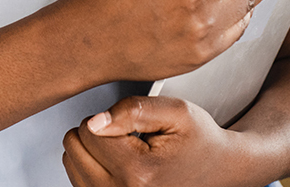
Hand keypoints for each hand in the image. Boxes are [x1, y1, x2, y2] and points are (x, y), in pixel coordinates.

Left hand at [62, 96, 248, 186]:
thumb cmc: (199, 140)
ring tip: (123, 149)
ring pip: (71, 161)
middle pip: (74, 146)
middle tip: (127, 137)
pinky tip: (115, 163)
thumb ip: (133, 109)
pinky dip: (90, 165)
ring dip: (91, 149)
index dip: (108, 117)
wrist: (218, 170)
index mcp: (139, 172)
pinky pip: (76, 178)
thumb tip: (95, 121)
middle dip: (96, 132)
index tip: (132, 125)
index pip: (88, 130)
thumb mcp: (175, 112)